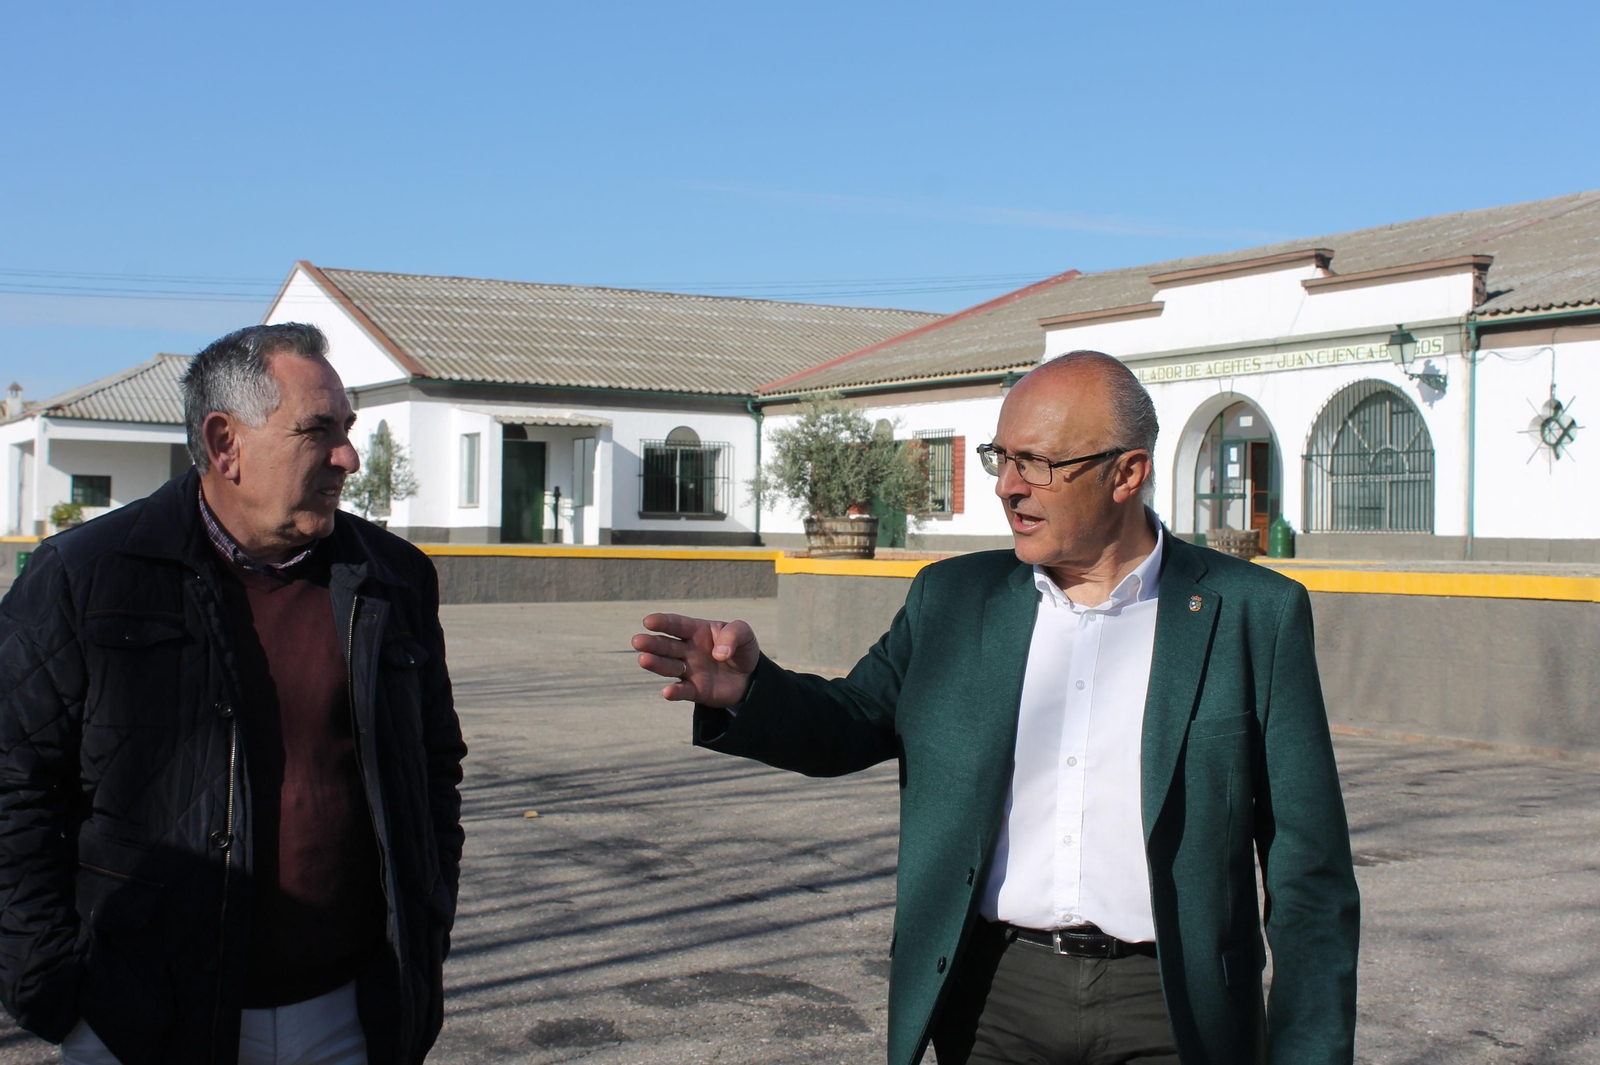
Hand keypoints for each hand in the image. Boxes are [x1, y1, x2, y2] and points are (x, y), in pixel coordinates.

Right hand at [632, 613, 760, 705]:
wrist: (750, 676)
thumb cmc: (742, 649)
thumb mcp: (744, 634)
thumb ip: (734, 635)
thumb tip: (719, 654)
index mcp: (696, 631)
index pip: (677, 625)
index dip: (663, 622)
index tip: (648, 621)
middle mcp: (688, 650)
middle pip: (666, 646)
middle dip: (652, 643)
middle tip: (637, 641)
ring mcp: (689, 670)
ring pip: (669, 667)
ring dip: (656, 664)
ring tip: (643, 660)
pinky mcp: (695, 690)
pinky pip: (683, 691)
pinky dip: (674, 692)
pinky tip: (667, 692)